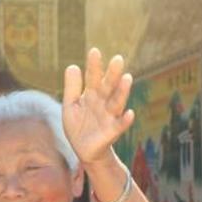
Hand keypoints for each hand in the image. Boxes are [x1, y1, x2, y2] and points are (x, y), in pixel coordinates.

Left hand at [62, 48, 134, 164]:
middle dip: (113, 74)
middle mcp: (103, 102)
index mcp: (92, 94)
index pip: (93, 77)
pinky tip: (130, 113)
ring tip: (127, 78)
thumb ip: (72, 88)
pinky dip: (125, 120)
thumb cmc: (78, 126)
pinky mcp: (112, 131)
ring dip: (122, 91)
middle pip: (108, 86)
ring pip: (117, 102)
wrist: (84, 150)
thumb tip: (72, 66)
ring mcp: (109, 116)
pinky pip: (120, 125)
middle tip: (118, 59)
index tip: (94, 51)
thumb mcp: (71, 106)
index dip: (94, 65)